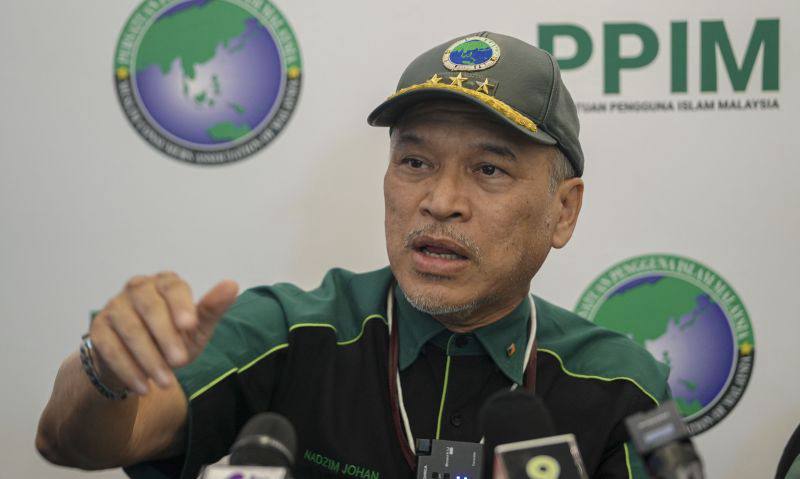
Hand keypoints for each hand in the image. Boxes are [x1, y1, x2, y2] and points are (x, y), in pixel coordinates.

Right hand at [88, 272, 238, 394]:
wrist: (140, 361)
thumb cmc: (175, 338)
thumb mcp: (197, 328)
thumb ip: (212, 308)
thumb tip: (232, 285)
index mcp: (166, 282)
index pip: (173, 288)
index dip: (181, 306)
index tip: (190, 326)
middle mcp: (138, 287)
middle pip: (149, 308)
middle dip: (166, 337)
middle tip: (181, 362)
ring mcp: (115, 306)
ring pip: (129, 329)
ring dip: (148, 359)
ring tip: (166, 382)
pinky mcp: (98, 328)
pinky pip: (109, 348)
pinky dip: (127, 369)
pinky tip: (142, 387)